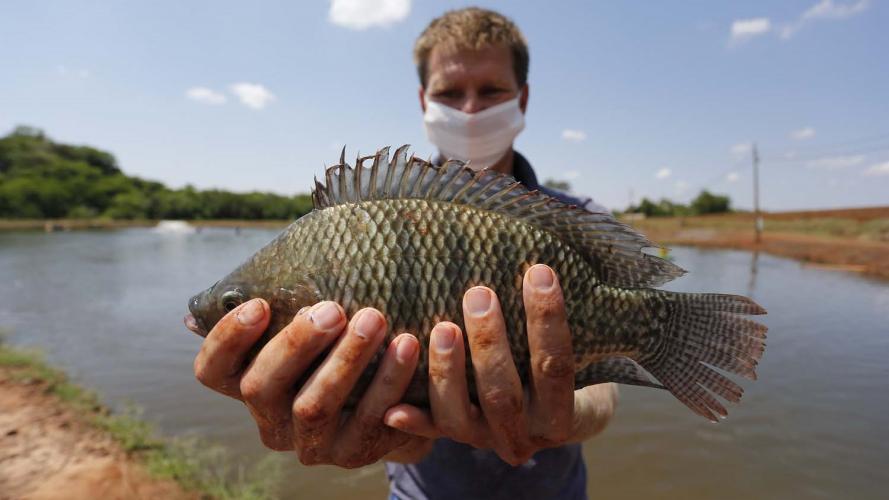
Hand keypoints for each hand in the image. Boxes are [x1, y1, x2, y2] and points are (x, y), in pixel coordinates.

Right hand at [192, 299, 429, 467]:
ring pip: (314, 406)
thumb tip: (224, 292)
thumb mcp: (314, 330)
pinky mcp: (353, 453)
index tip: (260, 303)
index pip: (212, 371)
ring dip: (345, 359)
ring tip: (374, 318)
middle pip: (261, 388)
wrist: (400, 395)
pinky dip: (389, 380)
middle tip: (332, 309)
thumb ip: (284, 310)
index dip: (227, 339)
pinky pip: (370, 420)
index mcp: (248, 384)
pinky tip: (407, 346)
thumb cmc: (342, 344)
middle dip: (296, 344)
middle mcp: (271, 422)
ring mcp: (310, 444)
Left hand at [383, 264, 616, 465]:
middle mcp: (522, 435)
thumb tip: (554, 262)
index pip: (555, 367)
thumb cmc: (559, 364)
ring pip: (458, 416)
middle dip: (488, 343)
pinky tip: (393, 408)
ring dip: (447, 371)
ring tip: (441, 327)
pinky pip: (427, 432)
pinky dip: (411, 420)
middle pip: (501, 394)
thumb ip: (567, 320)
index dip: (547, 320)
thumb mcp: (581, 352)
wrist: (546, 420)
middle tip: (477, 293)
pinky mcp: (451, 438)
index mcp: (561, 415)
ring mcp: (483, 440)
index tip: (539, 271)